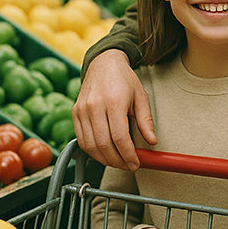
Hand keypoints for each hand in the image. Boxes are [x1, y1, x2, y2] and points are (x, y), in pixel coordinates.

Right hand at [72, 49, 156, 169]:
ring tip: (118, 161)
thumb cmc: (123, 79)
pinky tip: (104, 153)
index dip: (128, 155)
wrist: (103, 63)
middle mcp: (95, 106)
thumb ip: (146, 121)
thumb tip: (152, 141)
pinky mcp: (75, 113)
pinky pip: (81, 140)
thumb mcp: (141, 97)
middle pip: (104, 145)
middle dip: (118, 161)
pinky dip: (92, 151)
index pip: (120, 138)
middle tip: (128, 165)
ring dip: (105, 159)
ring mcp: (82, 110)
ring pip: (90, 146)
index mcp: (114, 102)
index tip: (136, 163)